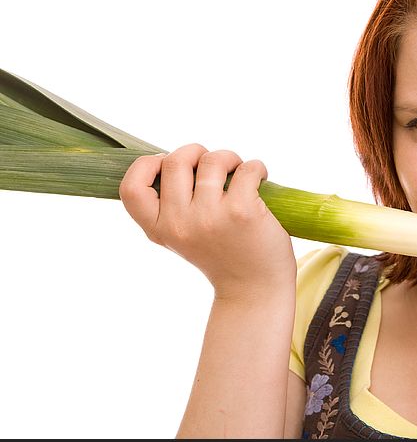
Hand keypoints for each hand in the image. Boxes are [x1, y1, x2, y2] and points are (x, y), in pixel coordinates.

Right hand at [119, 143, 296, 300]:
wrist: (254, 289)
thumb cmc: (221, 254)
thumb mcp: (182, 236)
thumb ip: (171, 205)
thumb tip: (174, 156)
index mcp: (159, 229)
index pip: (131, 189)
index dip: (145, 165)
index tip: (166, 162)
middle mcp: (180, 223)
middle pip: (175, 160)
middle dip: (196, 152)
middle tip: (213, 165)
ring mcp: (210, 216)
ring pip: (212, 160)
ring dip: (229, 158)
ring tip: (239, 171)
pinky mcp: (242, 211)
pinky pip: (246, 169)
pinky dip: (256, 168)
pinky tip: (260, 179)